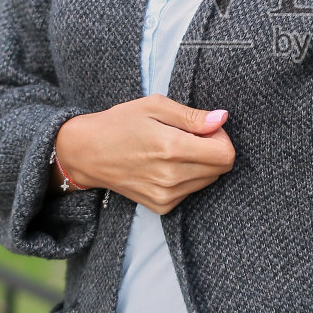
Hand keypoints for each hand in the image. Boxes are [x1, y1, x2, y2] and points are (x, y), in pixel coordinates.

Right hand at [53, 96, 234, 215]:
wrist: (87, 153)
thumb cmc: (120, 123)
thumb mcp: (154, 106)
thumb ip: (191, 116)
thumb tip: (221, 119)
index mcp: (172, 149)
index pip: (225, 154)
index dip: (221, 138)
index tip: (205, 129)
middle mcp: (171, 177)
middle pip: (221, 169)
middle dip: (213, 149)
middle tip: (189, 137)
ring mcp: (166, 195)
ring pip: (208, 180)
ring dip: (200, 164)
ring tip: (173, 150)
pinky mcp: (161, 206)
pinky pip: (191, 191)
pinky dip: (187, 177)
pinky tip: (165, 165)